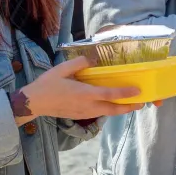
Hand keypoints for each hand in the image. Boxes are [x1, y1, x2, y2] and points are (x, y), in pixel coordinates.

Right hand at [11, 57, 146, 124]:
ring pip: (107, 113)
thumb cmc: (47, 85)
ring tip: (131, 104)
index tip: (138, 91)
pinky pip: (99, 114)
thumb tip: (93, 58)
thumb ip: (79, 63)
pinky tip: (112, 104)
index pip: (109, 94)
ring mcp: (84, 113)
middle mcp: (87, 106)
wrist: (34, 103)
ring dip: (120, 110)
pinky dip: (109, 110)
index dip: (125, 93)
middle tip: (142, 103)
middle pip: (113, 109)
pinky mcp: (80, 115)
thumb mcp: (62, 69)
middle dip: (128, 107)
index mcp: (84, 93)